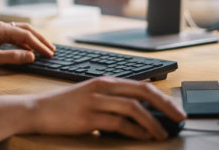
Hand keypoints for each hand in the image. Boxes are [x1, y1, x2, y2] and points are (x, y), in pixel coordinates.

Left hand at [0, 21, 55, 68]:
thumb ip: (13, 57)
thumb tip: (32, 56)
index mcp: (1, 29)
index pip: (26, 36)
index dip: (39, 46)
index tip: (49, 55)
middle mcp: (0, 27)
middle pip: (26, 30)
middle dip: (40, 40)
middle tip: (52, 50)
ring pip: (21, 33)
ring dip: (33, 41)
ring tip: (44, 49)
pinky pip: (14, 38)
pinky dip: (24, 43)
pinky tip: (29, 51)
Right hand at [27, 77, 184, 139]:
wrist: (38, 110)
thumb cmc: (65, 106)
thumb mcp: (91, 96)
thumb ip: (112, 100)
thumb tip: (140, 112)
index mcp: (105, 81)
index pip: (142, 85)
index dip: (162, 97)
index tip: (175, 109)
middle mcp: (103, 88)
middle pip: (143, 92)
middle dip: (165, 106)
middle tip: (179, 118)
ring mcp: (95, 101)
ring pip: (133, 108)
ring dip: (152, 122)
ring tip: (161, 133)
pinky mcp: (88, 117)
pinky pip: (118, 123)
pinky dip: (134, 130)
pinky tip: (142, 136)